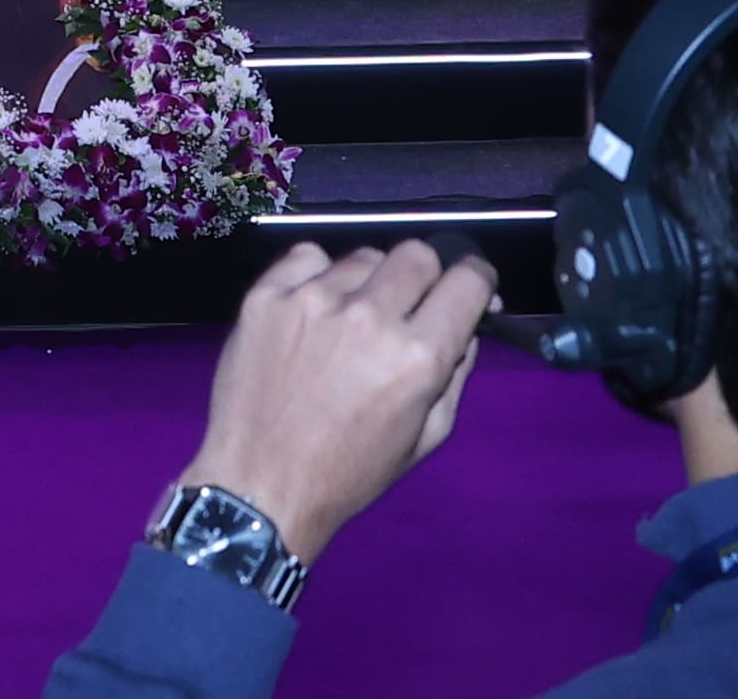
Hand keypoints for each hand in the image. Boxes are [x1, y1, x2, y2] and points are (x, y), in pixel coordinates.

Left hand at [174, 236, 493, 572]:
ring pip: (363, 257)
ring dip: (370, 282)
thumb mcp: (425, 437)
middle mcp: (368, 316)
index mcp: (417, 356)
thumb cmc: (350, 472)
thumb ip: (455, 373)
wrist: (260, 483)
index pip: (467, 281)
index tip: (470, 288)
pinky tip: (313, 310)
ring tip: (352, 319)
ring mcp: (312, 300)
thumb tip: (465, 323)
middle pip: (417, 254)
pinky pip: (307, 257)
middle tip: (411, 306)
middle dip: (427, 276)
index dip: (477, 281)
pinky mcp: (266, 296)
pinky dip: (318, 276)